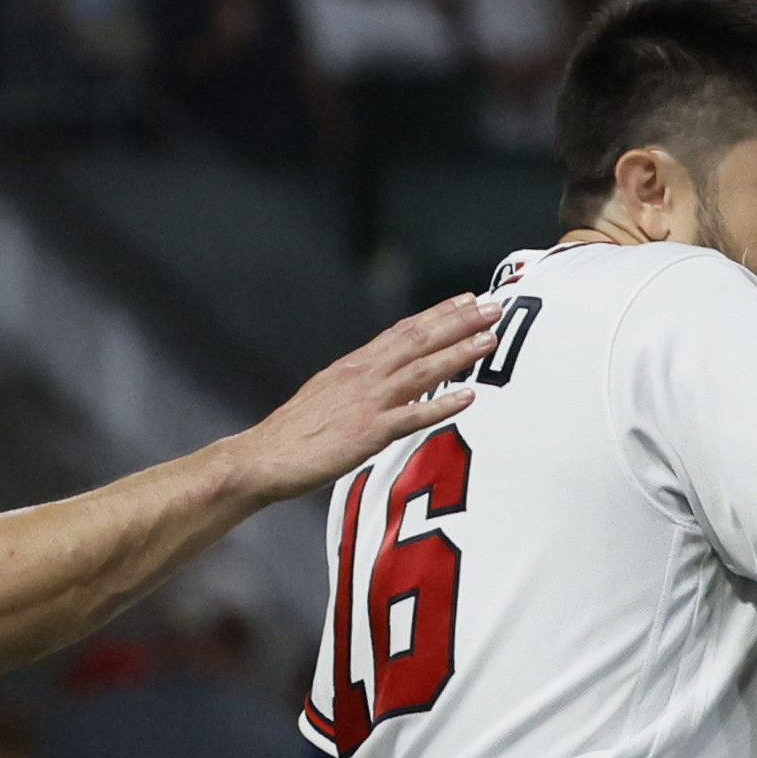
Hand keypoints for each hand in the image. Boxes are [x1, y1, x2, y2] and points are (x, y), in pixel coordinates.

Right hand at [226, 296, 500, 504]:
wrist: (262, 457)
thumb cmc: (293, 434)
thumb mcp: (326, 394)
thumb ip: (356, 383)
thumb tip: (380, 377)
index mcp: (354, 365)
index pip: (403, 331)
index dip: (437, 314)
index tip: (466, 300)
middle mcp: (364, 376)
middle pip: (419, 340)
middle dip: (459, 322)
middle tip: (494, 307)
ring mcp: (368, 402)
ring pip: (422, 370)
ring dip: (458, 353)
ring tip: (490, 340)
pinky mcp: (369, 433)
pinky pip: (412, 416)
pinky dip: (441, 404)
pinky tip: (468, 397)